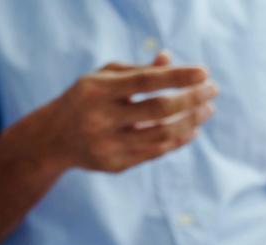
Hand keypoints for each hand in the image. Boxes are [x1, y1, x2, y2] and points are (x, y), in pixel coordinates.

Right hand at [36, 51, 216, 172]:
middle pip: (159, 110)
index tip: (205, 73)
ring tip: (207, 110)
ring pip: (163, 135)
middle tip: (213, 91)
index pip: (145, 81)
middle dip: (192, 99)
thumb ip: (138, 70)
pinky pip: (156, 152)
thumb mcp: (104, 78)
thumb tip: (171, 60)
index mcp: (97, 90)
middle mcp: (101, 118)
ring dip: (192, 121)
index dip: (177, 77)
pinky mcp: (115, 164)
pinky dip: (179, 140)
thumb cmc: (87, 99)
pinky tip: (193, 129)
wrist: (53, 138)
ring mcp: (108, 144)